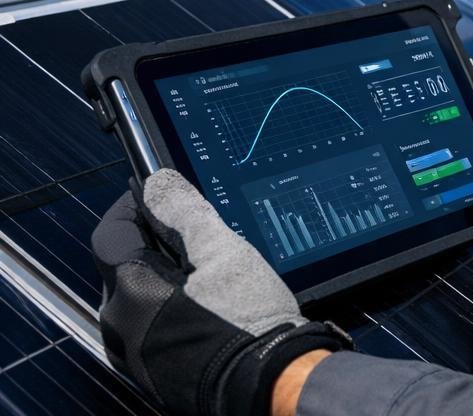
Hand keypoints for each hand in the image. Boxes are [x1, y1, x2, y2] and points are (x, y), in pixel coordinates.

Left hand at [91, 169, 351, 415]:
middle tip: (201, 240)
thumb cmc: (249, 319)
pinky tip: (210, 307)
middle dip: (156, 246)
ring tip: (212, 276)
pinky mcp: (151, 371)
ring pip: (138, 297)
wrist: (271, 379)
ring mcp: (134, 353)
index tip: (161, 197)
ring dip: (165, 279)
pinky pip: (150, 326)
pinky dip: (171, 309)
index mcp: (130, 292)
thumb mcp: (224, 251)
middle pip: (125, 266)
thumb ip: (185, 213)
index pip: (111, 234)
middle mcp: (120, 326)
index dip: (134, 208)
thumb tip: (157, 183)